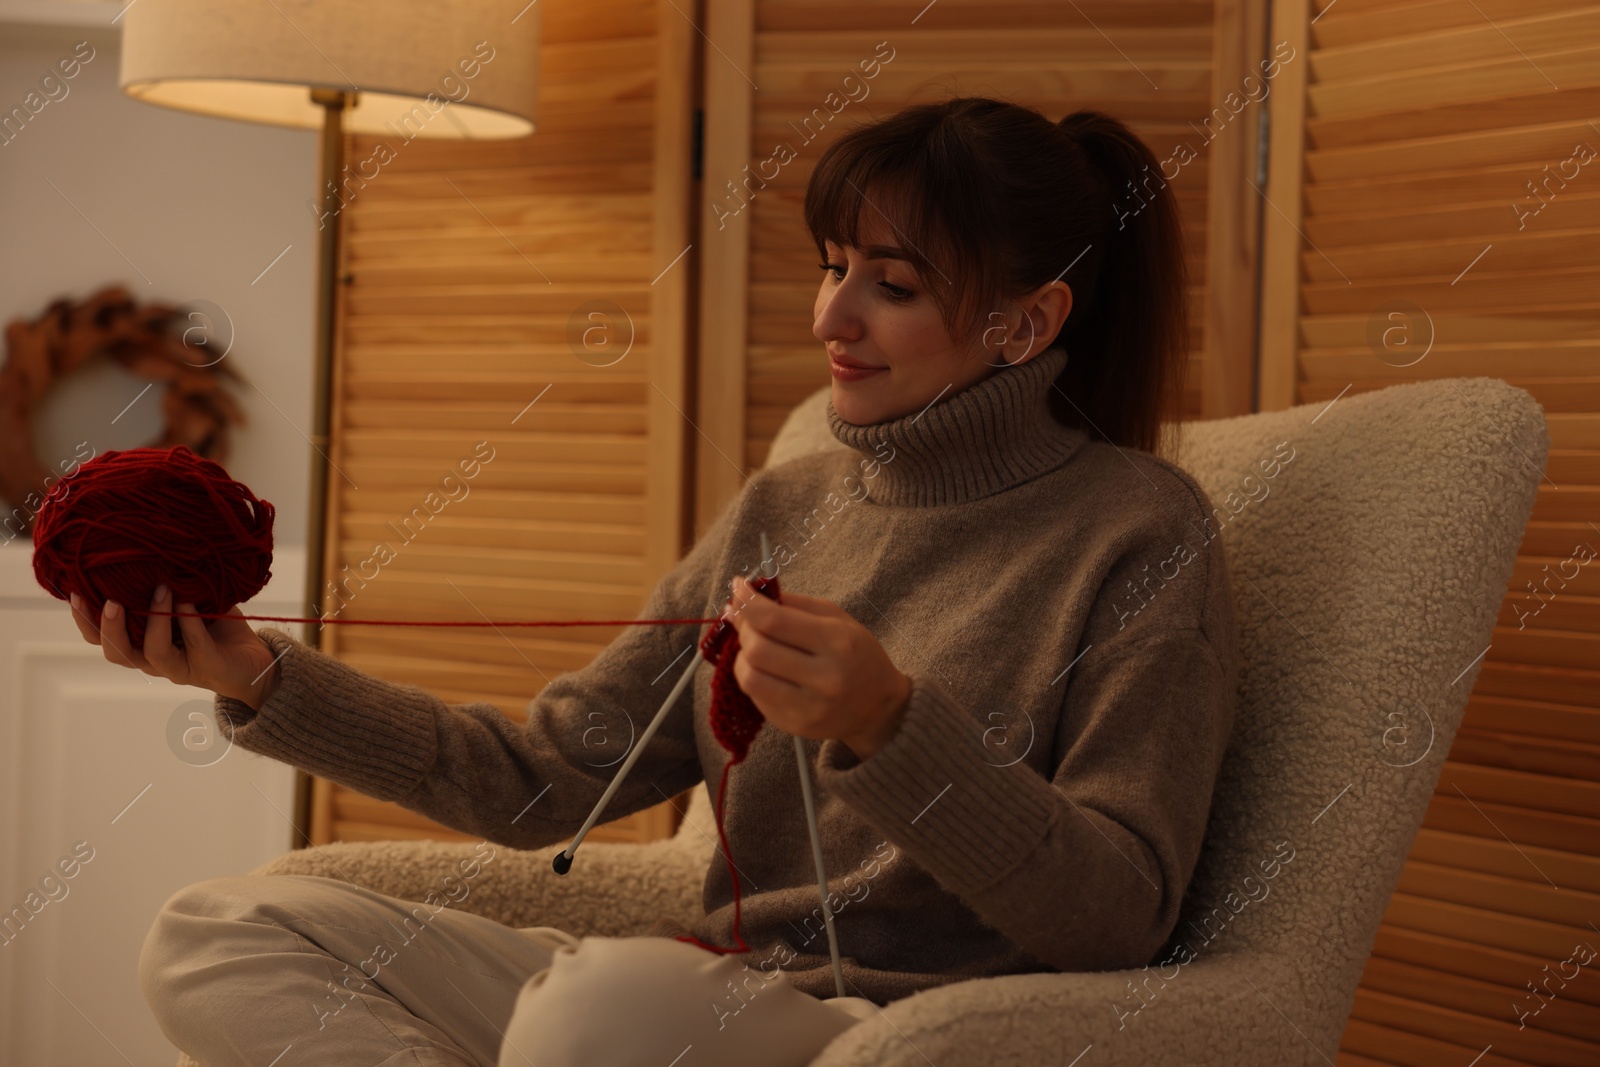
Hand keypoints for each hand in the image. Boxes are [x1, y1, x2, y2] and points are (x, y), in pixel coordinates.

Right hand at [68, 585, 281, 709]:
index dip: (84, 620)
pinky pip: (195, 646)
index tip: (74, 592)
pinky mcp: (207, 668)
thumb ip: (169, 583)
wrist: (256, 660)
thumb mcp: (189, 600)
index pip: (101, 638)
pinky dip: (191, 621)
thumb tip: (153, 548)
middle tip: (110, 600)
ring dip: (155, 619)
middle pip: (117, 652)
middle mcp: (154, 660)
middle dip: (109, 627)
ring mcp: (179, 668)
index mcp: (142, 643)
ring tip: (161, 589)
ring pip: (153, 653)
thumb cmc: (217, 627)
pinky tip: (190, 600)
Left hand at [722, 575, 911, 759]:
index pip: (774, 620)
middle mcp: (825, 678)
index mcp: (838, 642)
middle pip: (758, 649)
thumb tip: (746, 597)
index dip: (747, 603)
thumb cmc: (856, 654)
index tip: (737, 588)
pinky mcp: (796, 726)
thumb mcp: (836, 619)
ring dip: (742, 657)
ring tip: (753, 647)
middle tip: (747, 620)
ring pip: (750, 678)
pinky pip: (756, 699)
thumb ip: (794, 605)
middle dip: (744, 629)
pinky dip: (752, 677)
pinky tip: (764, 669)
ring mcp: (809, 707)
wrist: (878, 706)